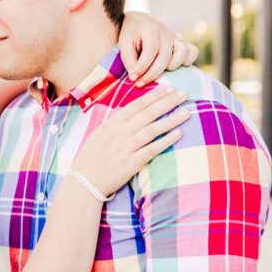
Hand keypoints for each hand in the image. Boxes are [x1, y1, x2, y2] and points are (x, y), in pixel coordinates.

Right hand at [71, 86, 189, 196]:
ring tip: (187, 112)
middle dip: (167, 102)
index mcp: (111, 124)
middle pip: (148, 114)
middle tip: (184, 94)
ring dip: (171, 120)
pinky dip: (165, 141)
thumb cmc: (91, 158)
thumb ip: (114, 123)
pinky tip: (178, 134)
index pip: (136, 105)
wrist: (83, 182)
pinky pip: (152, 149)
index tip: (168, 89)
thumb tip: (127, 110)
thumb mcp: (98, 135)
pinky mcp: (131, 163)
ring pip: (152, 129)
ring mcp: (125, 148)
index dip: (153, 96)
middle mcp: (119, 133)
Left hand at [119, 11, 199, 86]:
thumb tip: (135, 76)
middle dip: (152, 74)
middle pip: (165, 57)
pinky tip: (171, 67)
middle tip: (140, 84)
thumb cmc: (131, 34)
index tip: (133, 78)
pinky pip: (193, 52)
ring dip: (171, 67)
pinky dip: (186, 62)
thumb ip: (128, 59)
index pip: (150, 51)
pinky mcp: (182, 43)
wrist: (140, 22)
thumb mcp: (124, 43)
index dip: (142, 67)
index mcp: (150, 29)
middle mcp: (166, 33)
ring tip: (157, 72)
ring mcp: (176, 38)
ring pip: (182, 54)